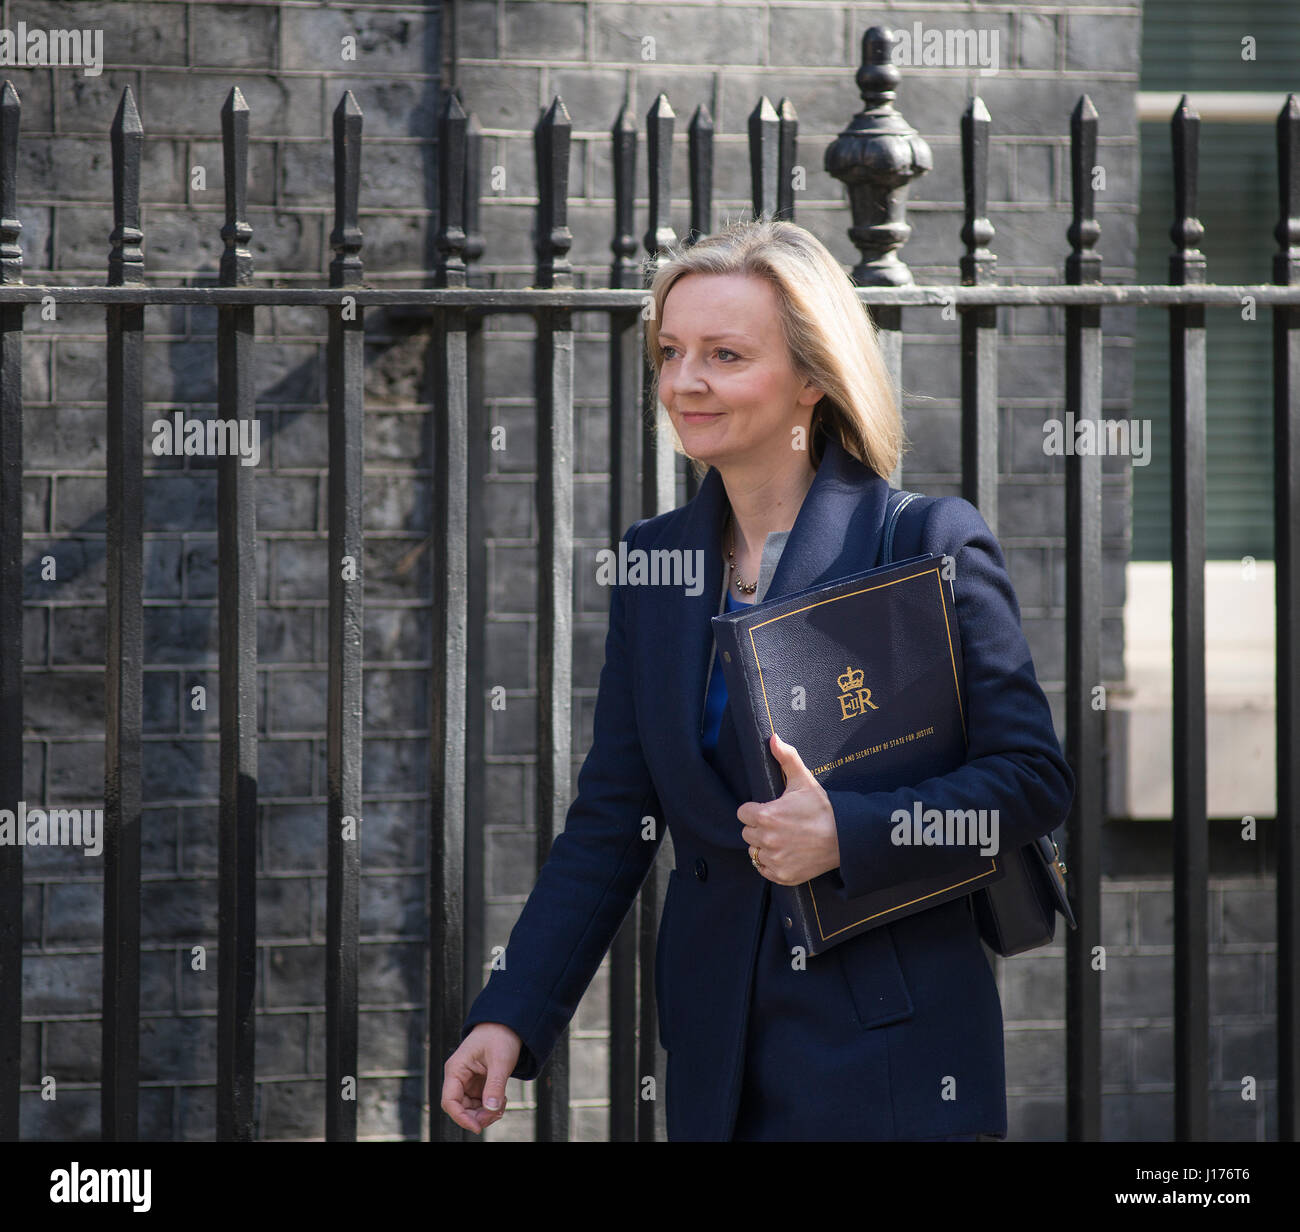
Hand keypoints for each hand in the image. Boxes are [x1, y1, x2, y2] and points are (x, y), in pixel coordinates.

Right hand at [441, 1022, 521, 1133]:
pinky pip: (479, 1103)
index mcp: (456, 1069)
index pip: (450, 1101)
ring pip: (470, 1108)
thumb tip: (491, 1109)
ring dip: (485, 1113)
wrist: (508, 1025)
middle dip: (478, 1116)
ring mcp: (468, 1081)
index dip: (461, 1117)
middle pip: (460, 1108)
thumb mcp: (500, 1061)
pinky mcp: (477, 1083)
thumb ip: (495, 1086)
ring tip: (502, 1104)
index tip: (477, 1127)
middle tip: (497, 1113)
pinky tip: (501, 1100)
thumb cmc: (500, 1036)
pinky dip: (490, 1106)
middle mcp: (458, 1076)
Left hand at [738, 733, 840, 885]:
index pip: (743, 813)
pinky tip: (786, 853)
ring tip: (783, 839)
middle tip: (778, 824)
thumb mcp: (804, 781)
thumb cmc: (823, 808)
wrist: (846, 837)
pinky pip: (764, 870)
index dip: (755, 810)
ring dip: (764, 847)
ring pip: (755, 853)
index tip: (769, 810)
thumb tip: (773, 738)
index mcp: (766, 816)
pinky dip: (772, 864)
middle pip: (747, 834)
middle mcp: (767, 840)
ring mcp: (774, 860)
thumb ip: (786, 758)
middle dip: (758, 828)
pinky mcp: (783, 876)